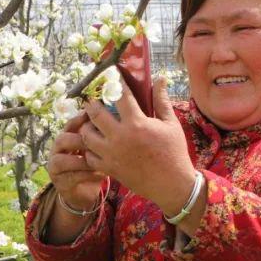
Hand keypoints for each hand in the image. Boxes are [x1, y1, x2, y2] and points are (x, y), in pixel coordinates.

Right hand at [46, 112, 105, 209]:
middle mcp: (57, 151)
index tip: (94, 118)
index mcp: (66, 138)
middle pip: (61, 140)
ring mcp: (55, 168)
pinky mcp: (61, 183)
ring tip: (98, 160)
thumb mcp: (96, 147)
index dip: (80, 120)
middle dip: (78, 140)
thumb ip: (99, 133)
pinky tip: (101, 174)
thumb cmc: (93, 163)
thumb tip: (115, 115)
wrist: (86, 190)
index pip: (69, 125)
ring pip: (61, 160)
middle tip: (96, 141)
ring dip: (81, 160)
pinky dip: (87, 175)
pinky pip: (71, 177)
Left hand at [81, 76, 195, 213]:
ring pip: (86, 135)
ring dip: (87, 126)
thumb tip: (160, 79)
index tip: (110, 76)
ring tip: (91, 122)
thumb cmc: (174, 152)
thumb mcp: (171, 124)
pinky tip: (96, 144)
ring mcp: (111, 154)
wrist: (172, 184)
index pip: (119, 96)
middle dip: (92, 103)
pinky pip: (89, 155)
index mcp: (136, 123)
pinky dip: (90, 148)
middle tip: (93, 100)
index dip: (113, 83)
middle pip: (94, 113)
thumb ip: (161, 101)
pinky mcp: (109, 168)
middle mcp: (120, 137)